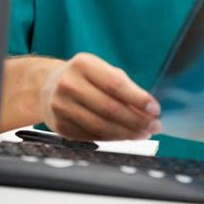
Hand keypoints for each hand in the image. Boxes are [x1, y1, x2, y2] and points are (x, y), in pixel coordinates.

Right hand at [39, 52, 161, 140]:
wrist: (47, 86)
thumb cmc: (82, 76)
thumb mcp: (100, 70)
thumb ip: (123, 86)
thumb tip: (147, 108)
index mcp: (83, 64)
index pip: (116, 84)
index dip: (138, 99)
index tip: (155, 109)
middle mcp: (69, 84)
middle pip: (110, 108)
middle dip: (136, 120)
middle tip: (154, 126)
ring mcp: (62, 106)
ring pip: (101, 127)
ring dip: (127, 133)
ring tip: (143, 133)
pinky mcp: (60, 126)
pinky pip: (92, 136)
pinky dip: (112, 139)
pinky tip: (124, 136)